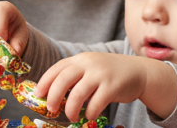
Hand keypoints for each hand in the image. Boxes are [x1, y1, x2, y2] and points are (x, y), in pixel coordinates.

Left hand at [35, 52, 176, 120]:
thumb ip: (74, 77)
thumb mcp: (90, 68)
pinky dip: (90, 112)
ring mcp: (101, 74)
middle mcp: (88, 64)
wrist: (138, 71)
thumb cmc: (109, 73)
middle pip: (63, 80)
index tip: (38, 94)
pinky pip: (96, 103)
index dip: (44, 82)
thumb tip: (53, 95)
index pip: (57, 68)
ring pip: (78, 94)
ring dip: (71, 109)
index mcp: (80, 59)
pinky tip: (89, 115)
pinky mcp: (112, 86)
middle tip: (51, 108)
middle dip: (53, 96)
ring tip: (71, 117)